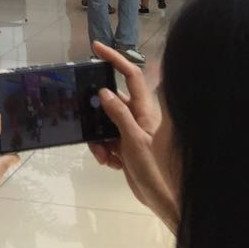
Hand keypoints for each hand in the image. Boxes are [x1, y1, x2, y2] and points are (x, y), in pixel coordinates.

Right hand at [86, 42, 178, 231]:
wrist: (163, 199)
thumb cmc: (155, 168)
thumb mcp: (134, 141)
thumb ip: (119, 115)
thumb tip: (104, 91)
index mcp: (144, 110)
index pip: (130, 76)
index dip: (115, 59)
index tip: (97, 48)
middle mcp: (137, 117)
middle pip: (110, 102)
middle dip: (95, 112)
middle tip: (85, 122)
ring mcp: (130, 132)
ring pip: (104, 124)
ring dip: (98, 137)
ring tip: (102, 154)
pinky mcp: (125, 147)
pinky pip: (106, 141)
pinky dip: (103, 150)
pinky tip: (109, 163)